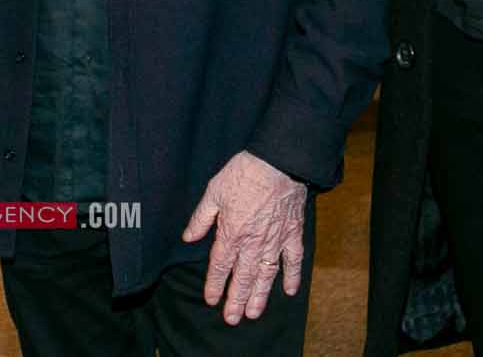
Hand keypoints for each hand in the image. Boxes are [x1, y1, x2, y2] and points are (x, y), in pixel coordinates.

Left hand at [180, 151, 305, 323]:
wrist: (278, 162)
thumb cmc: (244, 173)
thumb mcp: (213, 192)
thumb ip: (201, 218)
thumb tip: (189, 237)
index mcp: (232, 233)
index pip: (221, 266)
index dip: (215, 285)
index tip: (211, 300)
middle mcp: (253, 243)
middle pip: (243, 277)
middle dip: (236, 299)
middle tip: (232, 319)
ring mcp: (275, 240)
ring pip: (266, 275)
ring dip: (260, 296)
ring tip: (254, 313)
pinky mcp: (293, 233)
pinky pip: (293, 260)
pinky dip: (292, 276)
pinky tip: (289, 291)